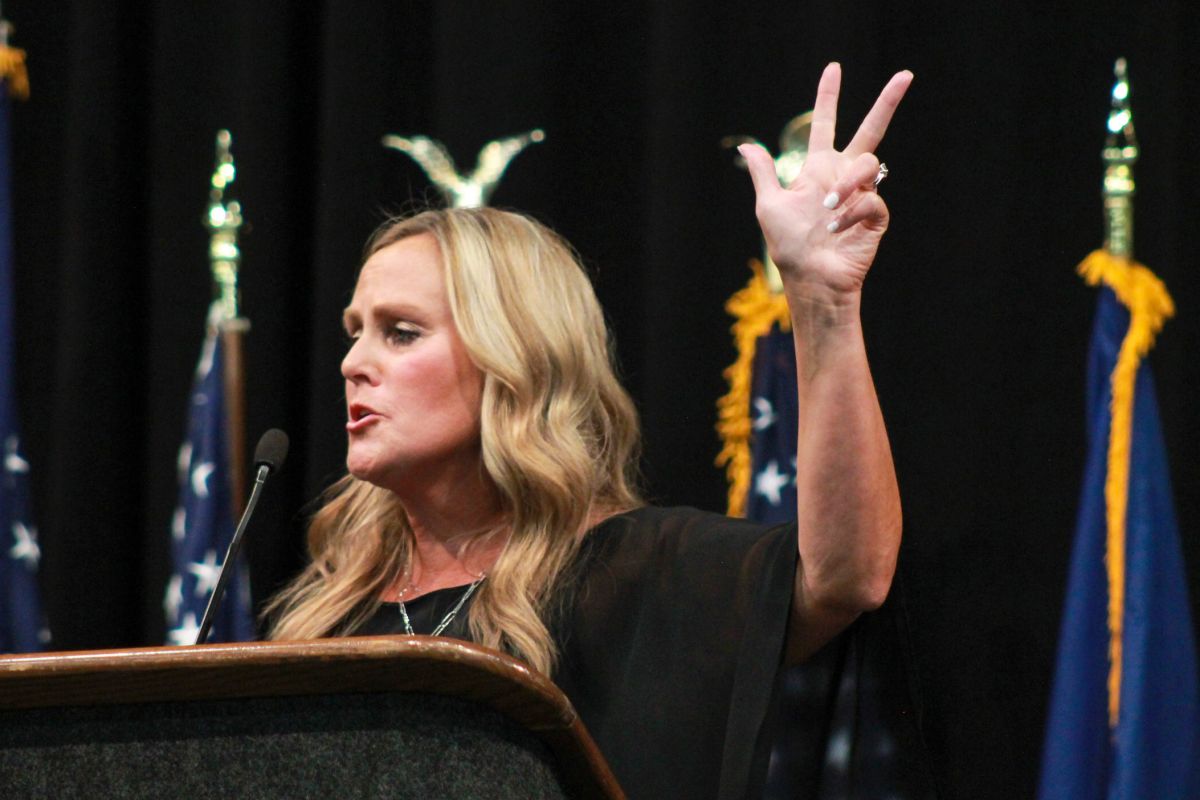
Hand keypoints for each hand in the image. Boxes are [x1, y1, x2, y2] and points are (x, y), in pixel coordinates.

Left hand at [741, 64, 911, 305]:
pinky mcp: (876, 216)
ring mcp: (862, 195)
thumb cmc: (789, 246)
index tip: (833, 69)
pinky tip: (838, 230)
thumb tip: (745, 145)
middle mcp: (842, 178)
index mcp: (817, 170)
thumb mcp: (769, 205)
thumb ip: (764, 173)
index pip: (825, 126)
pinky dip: (852, 213)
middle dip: (887, 102)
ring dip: (847, 185)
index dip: (828, 98)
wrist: (811, 279)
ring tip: (829, 210)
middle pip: (870, 132)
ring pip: (868, 166)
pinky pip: (872, 200)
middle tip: (905, 75)